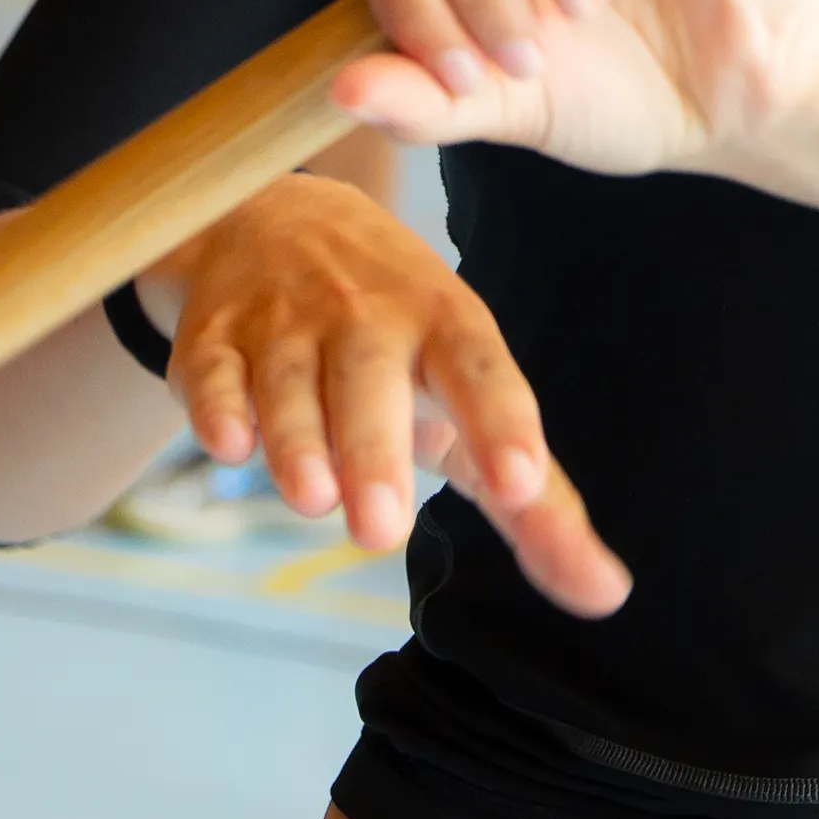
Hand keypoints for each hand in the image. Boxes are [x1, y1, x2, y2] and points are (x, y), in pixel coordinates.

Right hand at [149, 174, 626, 611]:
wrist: (274, 220)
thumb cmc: (397, 342)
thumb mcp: (471, 398)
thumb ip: (537, 504)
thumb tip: (606, 598)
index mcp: (445, 323)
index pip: (481, 371)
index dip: (502, 424)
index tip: (521, 486)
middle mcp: (366, 312)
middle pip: (371, 378)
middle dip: (375, 451)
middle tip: (381, 531)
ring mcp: (285, 319)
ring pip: (288, 380)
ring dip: (297, 438)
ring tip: (313, 499)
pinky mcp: (214, 334)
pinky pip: (212, 367)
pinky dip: (215, 403)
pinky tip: (227, 442)